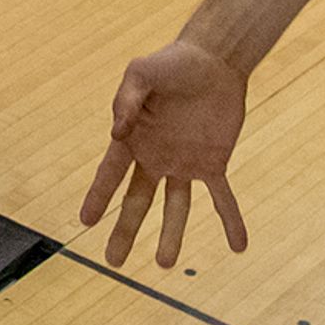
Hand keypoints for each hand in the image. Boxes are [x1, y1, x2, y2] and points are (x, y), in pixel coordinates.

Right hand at [80, 41, 252, 267]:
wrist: (215, 60)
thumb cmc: (173, 62)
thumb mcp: (142, 73)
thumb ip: (127, 100)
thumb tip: (116, 133)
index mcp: (133, 138)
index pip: (110, 174)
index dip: (98, 197)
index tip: (85, 221)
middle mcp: (155, 157)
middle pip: (137, 202)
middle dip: (125, 231)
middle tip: (114, 261)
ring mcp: (184, 163)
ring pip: (176, 208)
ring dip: (171, 236)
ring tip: (164, 264)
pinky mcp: (213, 162)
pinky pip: (221, 197)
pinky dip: (231, 221)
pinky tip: (239, 246)